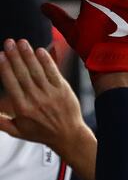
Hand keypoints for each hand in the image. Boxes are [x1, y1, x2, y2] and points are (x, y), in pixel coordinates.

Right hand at [0, 40, 93, 154]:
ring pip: (37, 71)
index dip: (5, 68)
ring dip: (29, 55)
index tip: (0, 55)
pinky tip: (40, 51)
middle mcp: (36, 99)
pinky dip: (47, 61)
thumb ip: (0, 121)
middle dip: (15, 56)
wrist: (68, 136)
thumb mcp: (17, 130)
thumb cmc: (42, 132)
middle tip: (8, 43)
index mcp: (23, 108)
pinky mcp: (63, 90)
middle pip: (23, 74)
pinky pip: (54, 73)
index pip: (11, 83)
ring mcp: (51, 94)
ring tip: (21, 43)